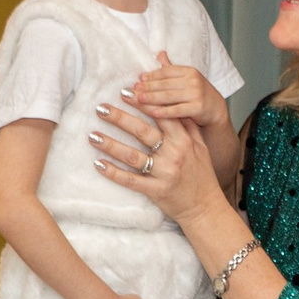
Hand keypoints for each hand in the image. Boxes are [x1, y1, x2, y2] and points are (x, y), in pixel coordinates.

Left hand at [90, 107, 220, 223]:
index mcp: (184, 141)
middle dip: (120, 118)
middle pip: (143, 132)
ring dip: (111, 145)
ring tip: (92, 135)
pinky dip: (114, 173)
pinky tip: (98, 164)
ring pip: (133, 156)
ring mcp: (164, 173)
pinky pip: (131, 180)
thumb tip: (176, 105)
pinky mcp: (156, 190)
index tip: (125, 92)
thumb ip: (189, 126)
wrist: (206, 207)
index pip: (161, 116)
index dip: (143, 103)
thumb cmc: (202, 175)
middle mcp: (174, 154)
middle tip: (101, 108)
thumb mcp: (201, 148)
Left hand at [128, 52, 228, 130]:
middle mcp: (193, 80)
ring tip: (139, 99)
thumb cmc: (197, 93)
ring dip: (152, 98)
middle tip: (134, 90)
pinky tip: (153, 113)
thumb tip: (159, 53)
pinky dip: (164, 112)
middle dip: (148, 87)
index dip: (152, 75)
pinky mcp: (198, 108)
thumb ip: (171, 68)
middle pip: (165, 83)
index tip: (139, 79)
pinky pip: (177, 110)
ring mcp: (196, 94)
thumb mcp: (186, 78)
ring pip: (169, 96)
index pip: (166, 71)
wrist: (215, 109)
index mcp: (189, 71)